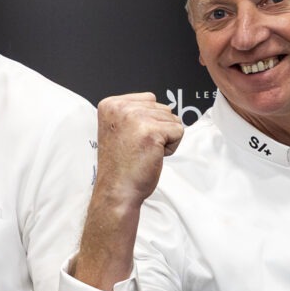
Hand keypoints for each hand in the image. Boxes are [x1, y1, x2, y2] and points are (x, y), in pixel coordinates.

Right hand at [71, 94, 184, 290]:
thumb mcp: (120, 129)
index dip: (148, 121)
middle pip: (162, 108)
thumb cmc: (121, 166)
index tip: (132, 139)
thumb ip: (134, 113)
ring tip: (145, 152)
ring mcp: (135, 118)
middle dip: (158, 130)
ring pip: (172, 118)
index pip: (149, 99)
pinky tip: (153, 156)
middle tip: (139, 148)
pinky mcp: (151, 132)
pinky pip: (179, 131)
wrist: (117, 191)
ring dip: (165, 138)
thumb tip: (163, 108)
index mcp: (110, 104)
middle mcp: (120, 107)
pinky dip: (171, 147)